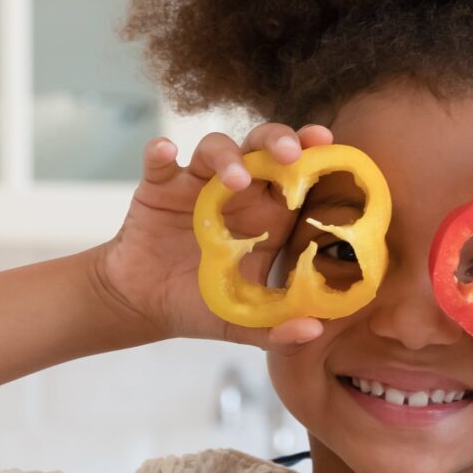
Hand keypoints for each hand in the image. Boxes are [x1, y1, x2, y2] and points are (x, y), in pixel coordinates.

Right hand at [89, 122, 333, 348]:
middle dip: (279, 140)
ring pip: (216, 148)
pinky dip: (160, 153)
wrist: (144, 305)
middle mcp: (237, 192)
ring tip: (235, 179)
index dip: (313, 157)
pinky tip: (165, 151)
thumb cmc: (201, 306)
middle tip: (291, 152)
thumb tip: (314, 332)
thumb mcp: (244, 321)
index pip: (296, 176)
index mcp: (268, 217)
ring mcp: (196, 185)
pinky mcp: (158, 188)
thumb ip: (278, 328)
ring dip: (227, 155)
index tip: (328, 145)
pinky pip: (158, 162)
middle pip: (262, 147)